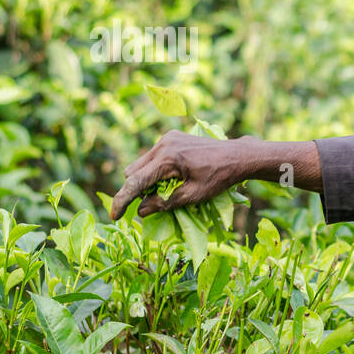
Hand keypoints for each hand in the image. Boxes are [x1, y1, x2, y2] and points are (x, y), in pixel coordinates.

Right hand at [110, 130, 254, 220]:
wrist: (238, 155)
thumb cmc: (219, 177)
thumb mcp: (194, 195)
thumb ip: (165, 203)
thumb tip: (141, 211)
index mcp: (168, 159)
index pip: (135, 182)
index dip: (122, 201)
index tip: (115, 216)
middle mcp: (163, 145)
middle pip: (133, 171)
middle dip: (134, 190)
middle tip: (147, 205)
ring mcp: (167, 138)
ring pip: (140, 163)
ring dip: (144, 180)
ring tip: (161, 192)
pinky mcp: (172, 137)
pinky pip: (152, 157)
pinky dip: (154, 170)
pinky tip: (169, 178)